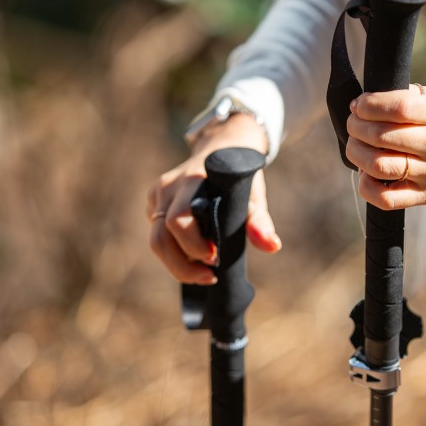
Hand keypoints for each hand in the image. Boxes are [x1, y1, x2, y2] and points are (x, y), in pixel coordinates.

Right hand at [147, 114, 281, 284]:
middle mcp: (169, 187)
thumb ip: (260, 221)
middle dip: (183, 265)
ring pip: (156, 240)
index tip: (215, 258)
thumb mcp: (253, 196)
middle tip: (210, 276)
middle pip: (160, 237)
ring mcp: (157, 195)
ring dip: (176, 264)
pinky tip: (194, 258)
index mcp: (193, 180)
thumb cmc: (239, 177)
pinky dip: (173, 253)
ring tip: (203, 274)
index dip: (193, 244)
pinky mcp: (154, 204)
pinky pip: (157, 234)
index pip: (179, 219)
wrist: (222, 149)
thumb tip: (272, 246)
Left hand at [345, 85, 425, 209]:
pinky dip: (368, 187)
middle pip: (381, 136)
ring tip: (356, 144)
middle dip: (356, 126)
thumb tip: (376, 98)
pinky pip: (388, 199)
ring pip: (379, 166)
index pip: (397, 108)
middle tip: (353, 122)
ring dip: (357, 153)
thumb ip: (416, 96)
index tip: (360, 104)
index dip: (369, 105)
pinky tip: (366, 174)